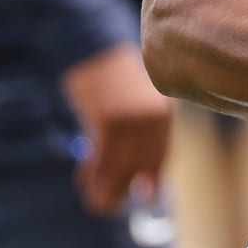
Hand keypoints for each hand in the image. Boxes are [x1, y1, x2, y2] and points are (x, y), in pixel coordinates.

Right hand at [60, 43, 173, 215]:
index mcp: (164, 112)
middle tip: (105, 202)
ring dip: (104, 190)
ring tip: (91, 191)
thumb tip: (142, 178)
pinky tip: (83, 175)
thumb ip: (142, 131)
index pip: (162, 157)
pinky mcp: (108, 122)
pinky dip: (91, 175)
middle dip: (122, 191)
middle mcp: (153, 119)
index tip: (141, 196)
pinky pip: (101, 162)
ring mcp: (132, 121)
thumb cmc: (112, 76)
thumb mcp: (138, 100)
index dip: (151, 182)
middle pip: (143, 170)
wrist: (92, 45)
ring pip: (120, 172)